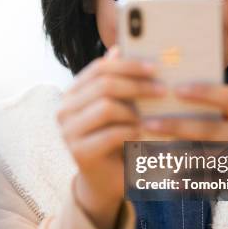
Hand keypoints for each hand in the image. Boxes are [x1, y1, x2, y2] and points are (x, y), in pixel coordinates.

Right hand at [57, 46, 165, 228]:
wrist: (106, 180)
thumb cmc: (116, 139)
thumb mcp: (120, 107)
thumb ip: (118, 81)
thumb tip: (119, 48)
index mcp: (73, 93)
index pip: (99, 67)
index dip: (128, 65)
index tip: (155, 68)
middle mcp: (64, 109)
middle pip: (103, 85)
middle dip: (137, 85)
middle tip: (163, 90)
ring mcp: (67, 132)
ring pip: (106, 107)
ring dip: (135, 112)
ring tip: (153, 118)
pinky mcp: (78, 152)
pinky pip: (111, 134)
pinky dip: (133, 132)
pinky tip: (146, 135)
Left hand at [143, 83, 227, 228]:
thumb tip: (187, 97)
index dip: (204, 93)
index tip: (176, 88)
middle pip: (213, 131)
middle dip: (177, 127)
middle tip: (147, 122)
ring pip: (209, 160)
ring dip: (177, 156)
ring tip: (149, 149)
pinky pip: (216, 184)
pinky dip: (194, 182)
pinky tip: (172, 181)